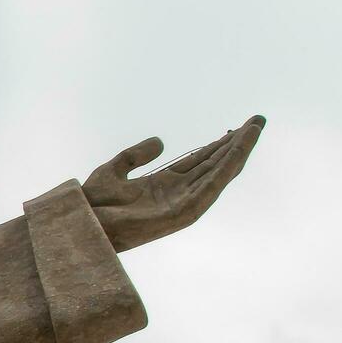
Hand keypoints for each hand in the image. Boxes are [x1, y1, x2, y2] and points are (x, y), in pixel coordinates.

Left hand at [84, 115, 264, 250]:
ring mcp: (182, 204)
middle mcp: (177, 194)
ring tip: (255, 129)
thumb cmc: (93, 203)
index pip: (200, 160)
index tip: (239, 127)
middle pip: (215, 164)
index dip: (219, 143)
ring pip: (218, 174)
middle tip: (257, 120)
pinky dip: (226, 169)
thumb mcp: (114, 170)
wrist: (83, 222)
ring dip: (238, 151)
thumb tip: (161, 142)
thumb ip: (135, 156)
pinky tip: (238, 150)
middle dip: (236, 143)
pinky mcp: (182, 214)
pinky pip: (210, 188)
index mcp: (164, 185)